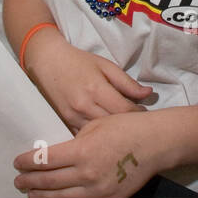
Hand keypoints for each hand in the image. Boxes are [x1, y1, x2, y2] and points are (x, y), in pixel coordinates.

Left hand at [13, 111, 160, 197]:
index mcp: (82, 151)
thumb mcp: (94, 125)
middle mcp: (87, 173)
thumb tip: (54, 153)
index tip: (18, 162)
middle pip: (49, 182)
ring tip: (31, 194)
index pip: (45, 160)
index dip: (28, 162)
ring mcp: (99, 190)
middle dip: (30, 182)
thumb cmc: (126, 128)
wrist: (156, 143)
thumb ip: (73, 140)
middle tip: (18, 181)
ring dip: (42, 196)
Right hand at [23, 28, 152, 131]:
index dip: (138, 113)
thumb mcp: (105, 66)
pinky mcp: (66, 122)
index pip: (124, 109)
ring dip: (114, 132)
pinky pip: (86, 136)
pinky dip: (98, 136)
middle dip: (129, 124)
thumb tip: (149, 93)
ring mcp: (74, 117)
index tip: (144, 112)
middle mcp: (84, 106)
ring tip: (124, 128)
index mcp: (97, 89)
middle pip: (114, 123)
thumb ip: (127, 82)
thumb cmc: (79, 62)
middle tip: (138, 123)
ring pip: (101, 133)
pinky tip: (106, 133)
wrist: (48, 62)